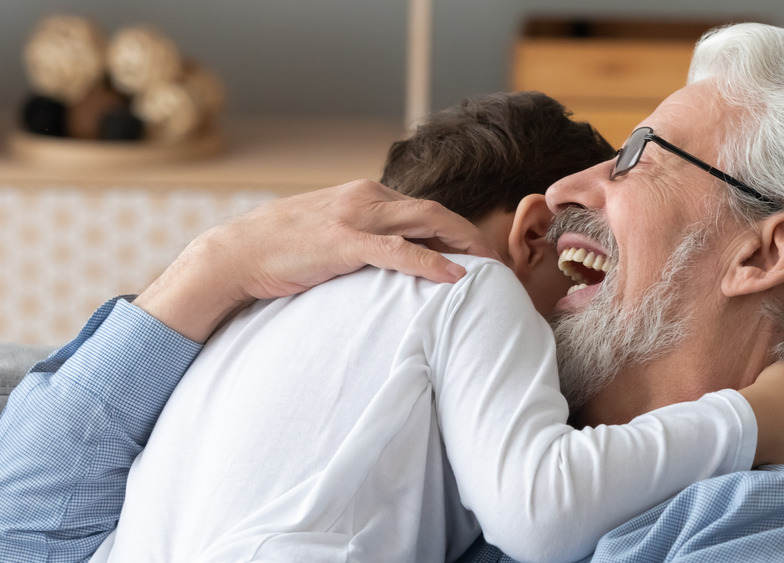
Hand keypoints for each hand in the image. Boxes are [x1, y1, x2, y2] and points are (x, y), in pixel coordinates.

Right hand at [134, 180, 498, 342]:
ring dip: (463, 244)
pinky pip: (398, 251)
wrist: (234, 254)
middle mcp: (365, 197)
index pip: (423, 208)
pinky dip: (431, 262)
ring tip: (490, 268)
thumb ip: (360, 236)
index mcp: (364, 193)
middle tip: (498, 262)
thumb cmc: (280, 249)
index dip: (456, 229)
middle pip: (435, 210)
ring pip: (425, 222)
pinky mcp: (343, 243)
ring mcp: (355, 217)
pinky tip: (455, 278)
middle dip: (471, 235)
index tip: (478, 253)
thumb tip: (388, 258)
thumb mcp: (327, 232)